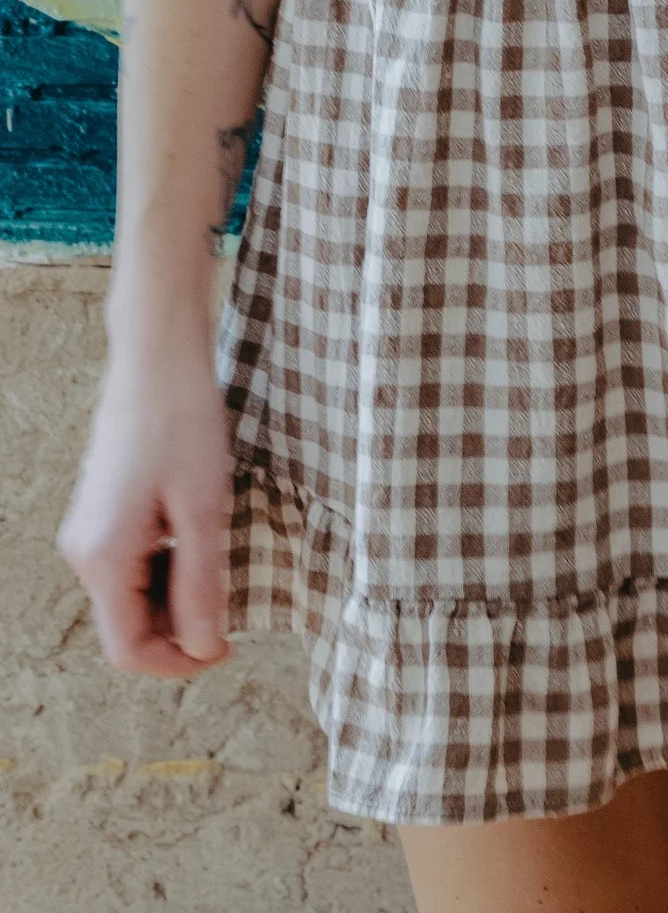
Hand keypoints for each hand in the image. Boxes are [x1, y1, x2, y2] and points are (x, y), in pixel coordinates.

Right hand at [60, 342, 234, 678]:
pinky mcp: (100, 512)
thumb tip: (204, 649)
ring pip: (128, 597)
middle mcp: (84, 552)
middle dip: (178, 633)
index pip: (129, 651)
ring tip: (220, 570)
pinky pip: (128, 565)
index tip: (227, 648)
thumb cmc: (183, 423)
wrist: (157, 357)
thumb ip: (201, 585)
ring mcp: (88, 531)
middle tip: (232, 613)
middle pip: (126, 627)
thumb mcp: (204, 508)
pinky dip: (163, 571)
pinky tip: (198, 542)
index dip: (179, 663)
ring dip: (173, 601)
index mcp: (104, 558)